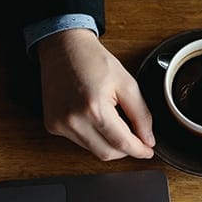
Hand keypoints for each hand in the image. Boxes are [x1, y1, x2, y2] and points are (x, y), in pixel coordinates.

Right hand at [36, 28, 154, 159]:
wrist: (63, 47)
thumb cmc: (92, 60)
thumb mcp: (126, 83)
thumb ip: (141, 115)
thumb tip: (148, 140)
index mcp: (94, 108)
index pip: (121, 143)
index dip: (139, 150)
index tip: (148, 151)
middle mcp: (73, 120)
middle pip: (106, 153)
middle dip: (125, 149)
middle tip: (135, 137)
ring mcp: (60, 125)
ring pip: (92, 150)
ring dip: (108, 143)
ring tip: (112, 119)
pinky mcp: (52, 125)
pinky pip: (79, 142)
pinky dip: (92, 137)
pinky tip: (93, 118)